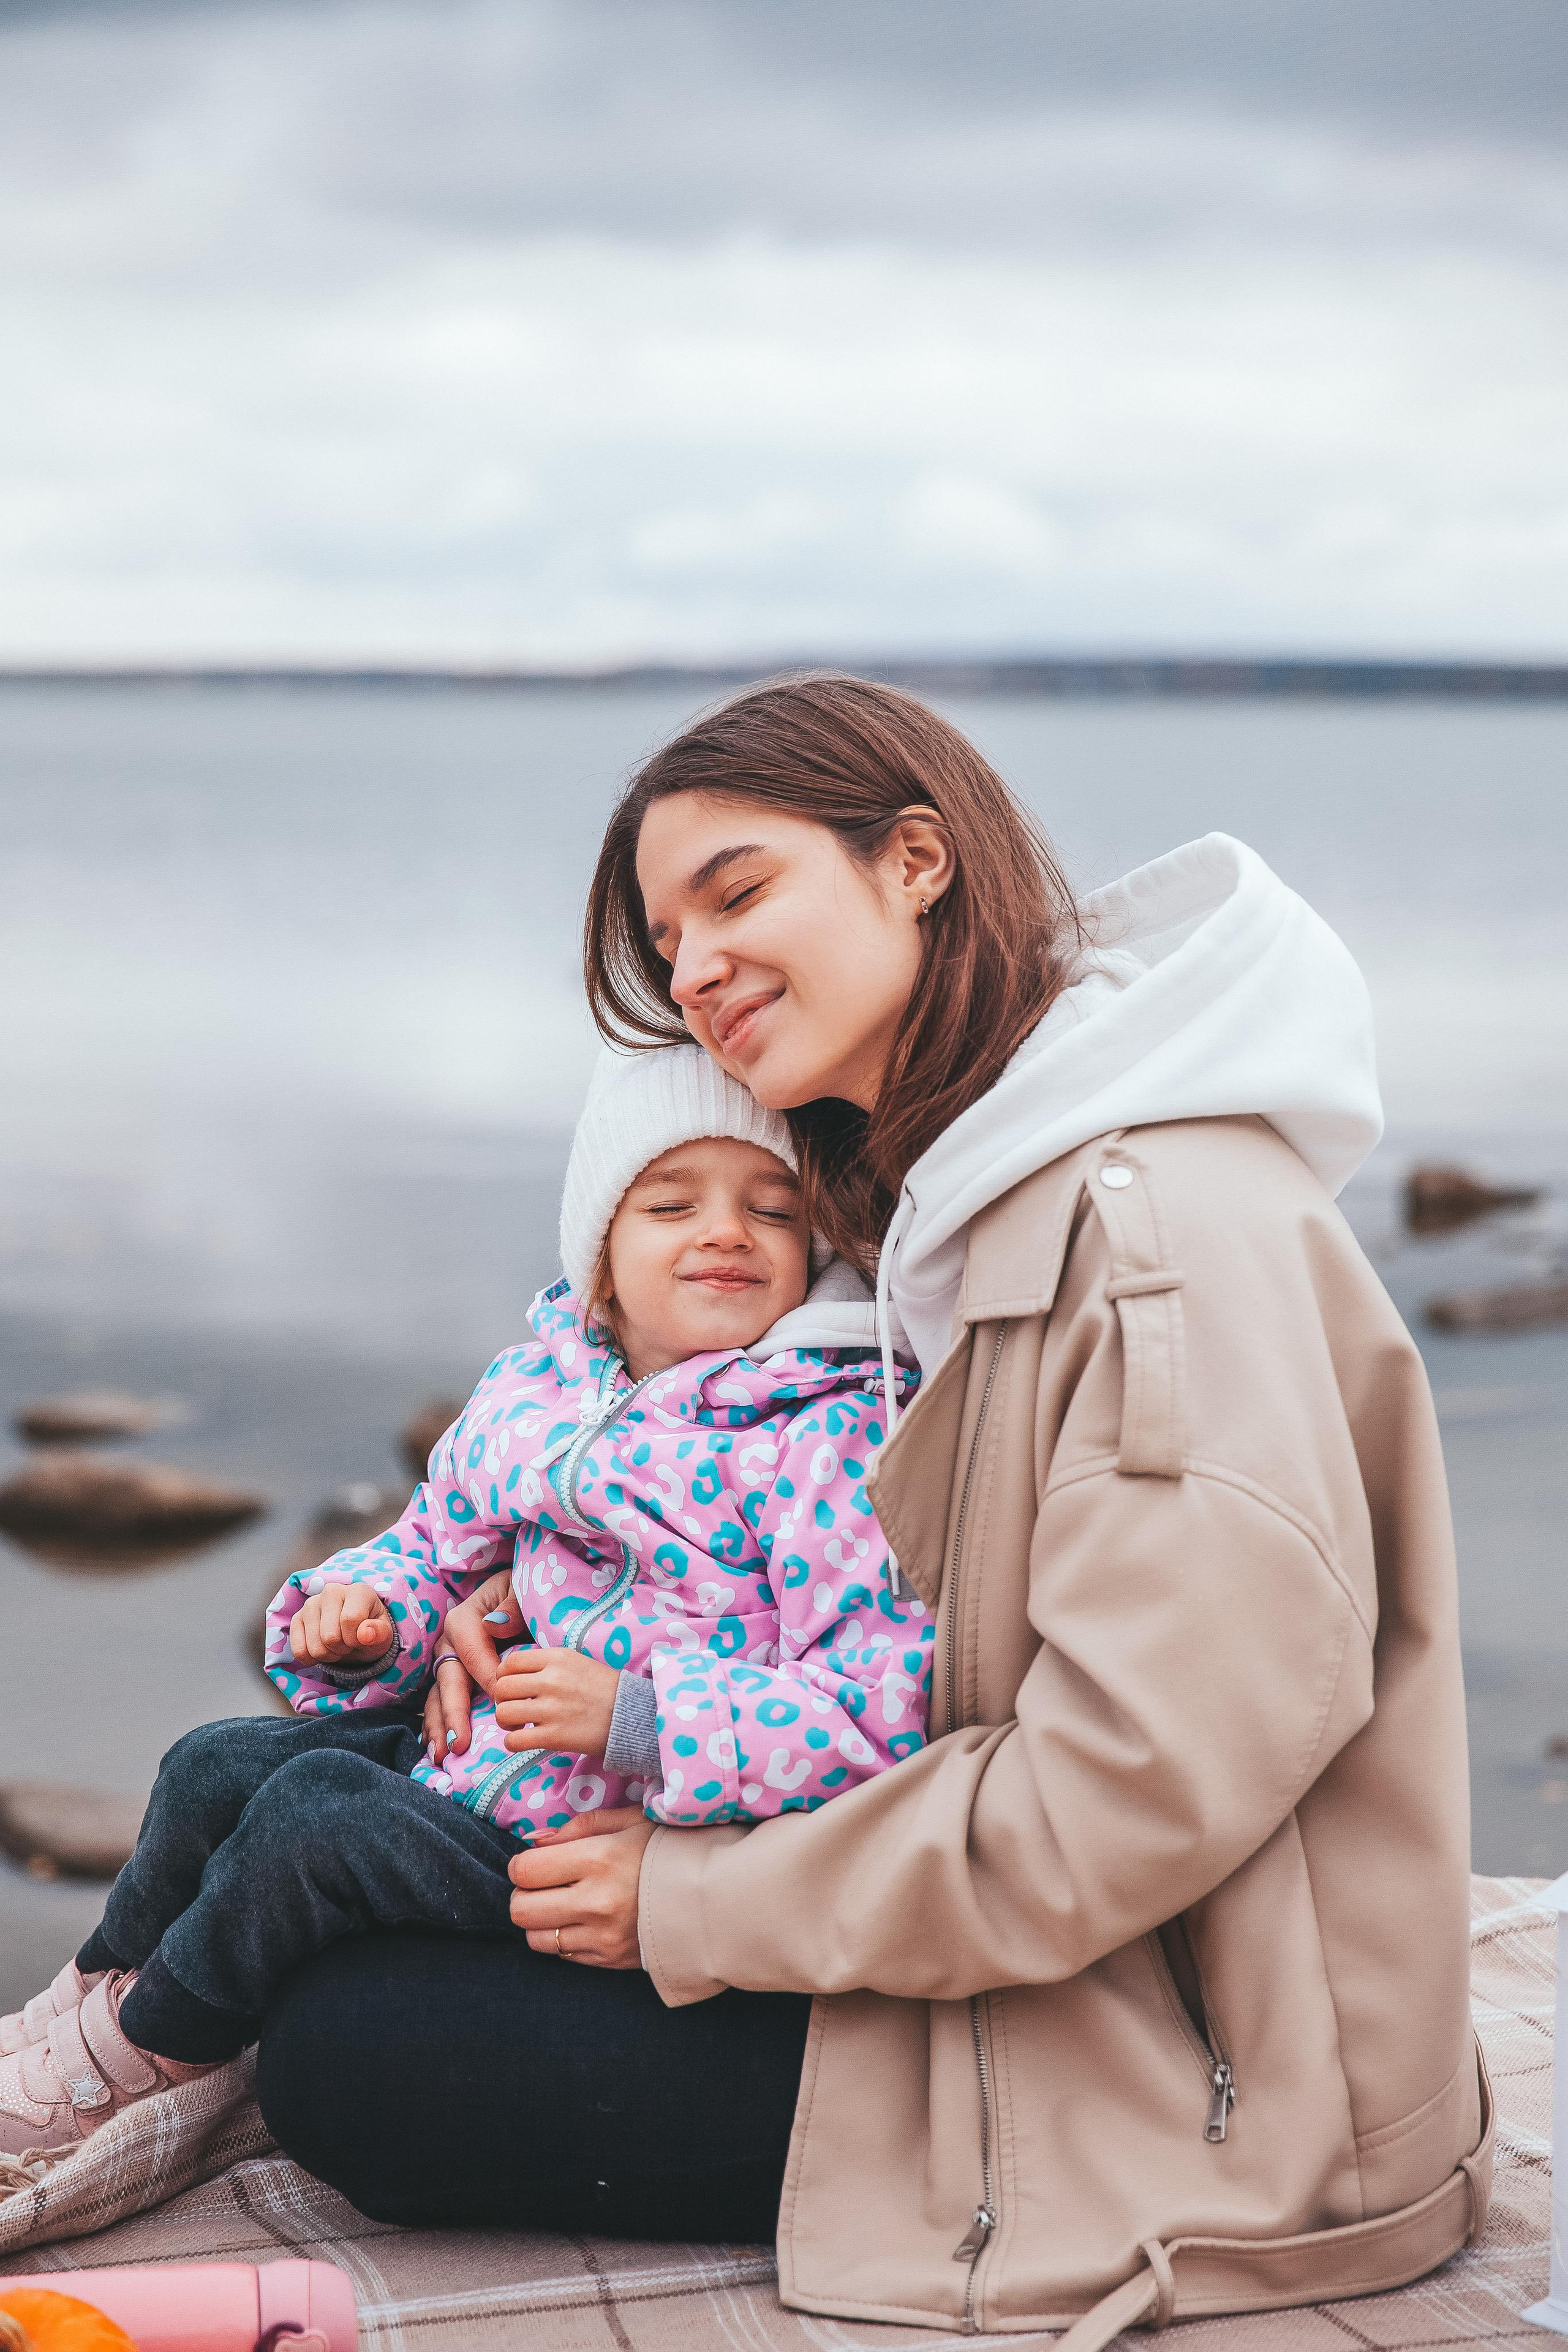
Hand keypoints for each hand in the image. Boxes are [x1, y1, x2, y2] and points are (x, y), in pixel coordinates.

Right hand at [289, 1583, 394, 1666]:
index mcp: (358, 1590)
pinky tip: (323, 1649)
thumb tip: (364, 1634)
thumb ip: (379, 1633)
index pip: (350, 1620)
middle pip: (330, 1636)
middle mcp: (331, 1591)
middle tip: (350, 1643)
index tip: (362, 1638)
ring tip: (338, 1644)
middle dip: (342, 1648)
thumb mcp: (384, 1635)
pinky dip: (312, 1658)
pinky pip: (299, 1650)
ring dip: (328, 1655)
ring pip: (314, 1646)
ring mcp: (311, 1604)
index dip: (356, 1639)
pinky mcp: (297, 1618)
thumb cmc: (372, 1632)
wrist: (357, 1636)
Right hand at [424, 1571, 521, 1756]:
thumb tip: (495, 1625)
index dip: (487, 1680)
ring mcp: (450, 1665)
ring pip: (439, 1698)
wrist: (517, 1598)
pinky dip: (439, 1727)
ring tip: (443, 1755)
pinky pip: (442, 1705)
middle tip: (459, 1745)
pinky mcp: (455, 1680)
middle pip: (450, 1682)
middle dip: (453, 1715)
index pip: (474, 1655)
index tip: (502, 1703)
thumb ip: (511, 1607)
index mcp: (465, 1621)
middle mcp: (450, 1644)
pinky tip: (438, 1748)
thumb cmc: (520, 1595)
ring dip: (440, 1728)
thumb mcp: (520, 1591)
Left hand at [495, 1646, 620, 1759]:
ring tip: (518, 1724)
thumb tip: (517, 1670)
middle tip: (514, 1707)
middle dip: (502, 1699)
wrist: (630, 1715)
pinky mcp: (554, 1736)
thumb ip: (547, 1663)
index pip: (510, 1662)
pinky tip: (522, 1740)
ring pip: (503, 1713)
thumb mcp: (576, 1661)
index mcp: (557, 1658)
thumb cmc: (604, 1688)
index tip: (511, 1686)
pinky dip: (512, 1742)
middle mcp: (551, 1680)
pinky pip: (514, 1740)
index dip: (503, 1675)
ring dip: (505, 1721)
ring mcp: (552, 1709)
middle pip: (502, 1687)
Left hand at [508, 1807, 654, 1967]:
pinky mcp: (609, 1960)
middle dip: (524, 1893)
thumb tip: (535, 1841)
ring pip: (535, 1938)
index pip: (526, 1870)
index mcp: (599, 1859)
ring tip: (560, 1903)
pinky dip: (562, 1938)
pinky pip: (562, 1955)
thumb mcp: (631, 1820)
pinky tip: (582, 1920)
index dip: (522, 1864)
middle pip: (522, 1909)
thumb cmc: (670, 1849)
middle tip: (542, 1883)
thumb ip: (580, 1826)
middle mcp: (595, 1902)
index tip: (537, 1860)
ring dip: (539, 1920)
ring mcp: (601, 1937)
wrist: (715, 1897)